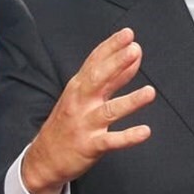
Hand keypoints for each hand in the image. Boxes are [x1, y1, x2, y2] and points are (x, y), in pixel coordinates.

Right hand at [22, 28, 155, 193]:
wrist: (42, 160)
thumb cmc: (67, 122)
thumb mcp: (83, 96)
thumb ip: (111, 78)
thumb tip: (133, 58)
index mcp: (79, 87)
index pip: (95, 61)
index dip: (111, 46)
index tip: (128, 34)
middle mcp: (81, 102)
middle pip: (98, 79)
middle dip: (116, 64)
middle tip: (134, 49)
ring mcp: (85, 124)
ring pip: (109, 111)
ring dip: (130, 101)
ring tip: (150, 92)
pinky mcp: (90, 146)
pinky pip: (111, 141)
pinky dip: (128, 137)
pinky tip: (145, 131)